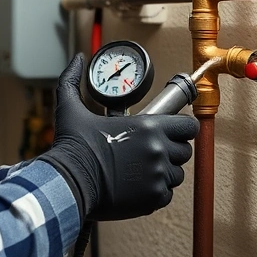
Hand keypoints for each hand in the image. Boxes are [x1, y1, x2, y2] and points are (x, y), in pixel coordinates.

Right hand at [40, 54, 198, 220]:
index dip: (181, 128)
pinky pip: (167, 194)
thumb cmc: (73, 147)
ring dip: (164, 171)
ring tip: (142, 169)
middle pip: (185, 150)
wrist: (69, 182)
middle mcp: (158, 150)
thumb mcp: (71, 108)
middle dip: (172, 150)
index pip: (188, 126)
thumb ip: (73, 80)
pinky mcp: (153, 198)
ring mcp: (157, 175)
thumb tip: (77, 59)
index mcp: (148, 126)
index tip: (170, 131)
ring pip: (177, 173)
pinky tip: (137, 185)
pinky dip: (155, 191)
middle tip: (152, 151)